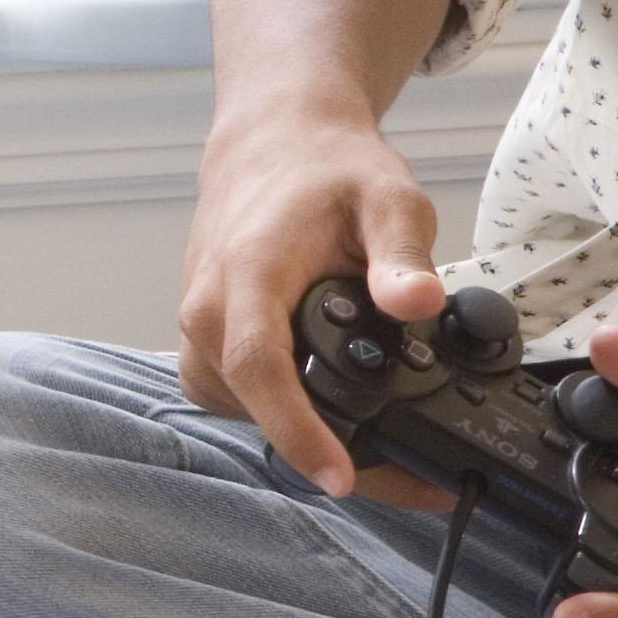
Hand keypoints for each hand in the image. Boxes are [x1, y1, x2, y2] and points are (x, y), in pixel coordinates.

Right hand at [176, 92, 448, 498]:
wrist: (273, 141)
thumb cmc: (324, 168)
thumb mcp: (386, 196)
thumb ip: (403, 253)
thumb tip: (419, 302)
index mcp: (247, 274)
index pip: (258, 367)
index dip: (297, 430)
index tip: (340, 476)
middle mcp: (207, 309)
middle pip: (256, 407)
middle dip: (330, 449)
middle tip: (414, 474)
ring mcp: (199, 330)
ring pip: (246, 411)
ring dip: (309, 431)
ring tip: (385, 438)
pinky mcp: (203, 343)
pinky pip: (237, 398)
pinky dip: (284, 411)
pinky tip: (330, 400)